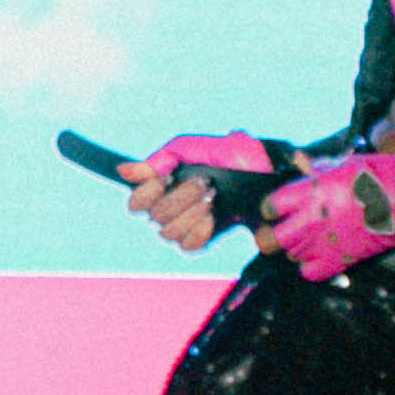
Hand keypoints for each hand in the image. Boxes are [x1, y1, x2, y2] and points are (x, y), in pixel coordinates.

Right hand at [124, 133, 282, 253]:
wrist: (271, 175)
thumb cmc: (235, 156)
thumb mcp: (195, 148)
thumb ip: (159, 159)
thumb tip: (123, 171)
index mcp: (165, 185)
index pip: (134, 203)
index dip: (146, 193)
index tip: (168, 176)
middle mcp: (171, 207)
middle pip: (153, 218)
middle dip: (180, 198)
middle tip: (206, 182)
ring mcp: (187, 224)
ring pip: (168, 234)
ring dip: (192, 213)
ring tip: (213, 197)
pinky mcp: (205, 238)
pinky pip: (188, 246)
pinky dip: (200, 230)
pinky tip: (214, 216)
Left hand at [266, 151, 394, 280]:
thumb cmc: (384, 173)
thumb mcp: (346, 163)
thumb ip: (318, 168)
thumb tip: (300, 164)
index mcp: (312, 190)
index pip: (269, 206)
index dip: (271, 208)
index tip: (277, 209)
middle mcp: (313, 218)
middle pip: (269, 239)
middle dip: (271, 235)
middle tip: (281, 231)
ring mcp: (326, 241)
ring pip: (290, 256)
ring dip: (296, 248)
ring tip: (310, 239)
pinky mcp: (343, 259)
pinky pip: (310, 273)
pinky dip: (311, 267)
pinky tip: (321, 255)